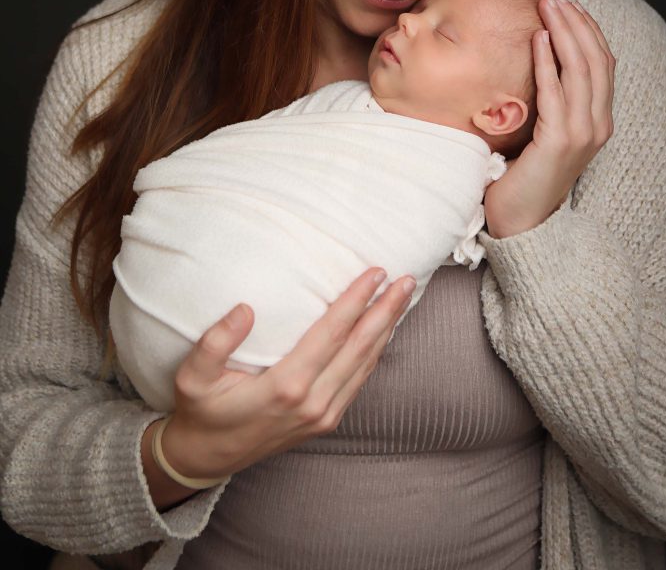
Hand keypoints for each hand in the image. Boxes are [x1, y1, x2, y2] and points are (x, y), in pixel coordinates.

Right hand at [160, 267, 416, 480]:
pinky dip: (376, 352)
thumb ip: (214, 343)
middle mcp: (313, 402)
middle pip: (360, 347)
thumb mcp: (192, 377)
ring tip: (402, 297)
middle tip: (407, 279)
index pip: (332, 333)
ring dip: (386, 329)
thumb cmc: (200, 411)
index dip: (356, 301)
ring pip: (366, 365)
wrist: (205, 458)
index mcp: (286, 386)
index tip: (375, 273)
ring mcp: (323, 415)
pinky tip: (382, 331)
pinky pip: (359, 381)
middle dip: (386, 310)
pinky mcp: (325, 421)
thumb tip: (245, 309)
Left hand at [484, 0, 615, 237]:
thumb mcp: (545, 132)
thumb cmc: (524, 175)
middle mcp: (597, 124)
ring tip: (548, 7)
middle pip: (595, 60)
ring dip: (564, 33)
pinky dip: (548, 62)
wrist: (521, 221)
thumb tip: (538, 61)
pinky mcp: (558, 143)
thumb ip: (552, 102)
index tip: (568, 5)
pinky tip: (538, 38)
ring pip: (580, 70)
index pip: (602, 64)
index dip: (587, 31)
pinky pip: (555, 93)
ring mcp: (582, 134)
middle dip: (577, 23)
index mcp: (598, 120)